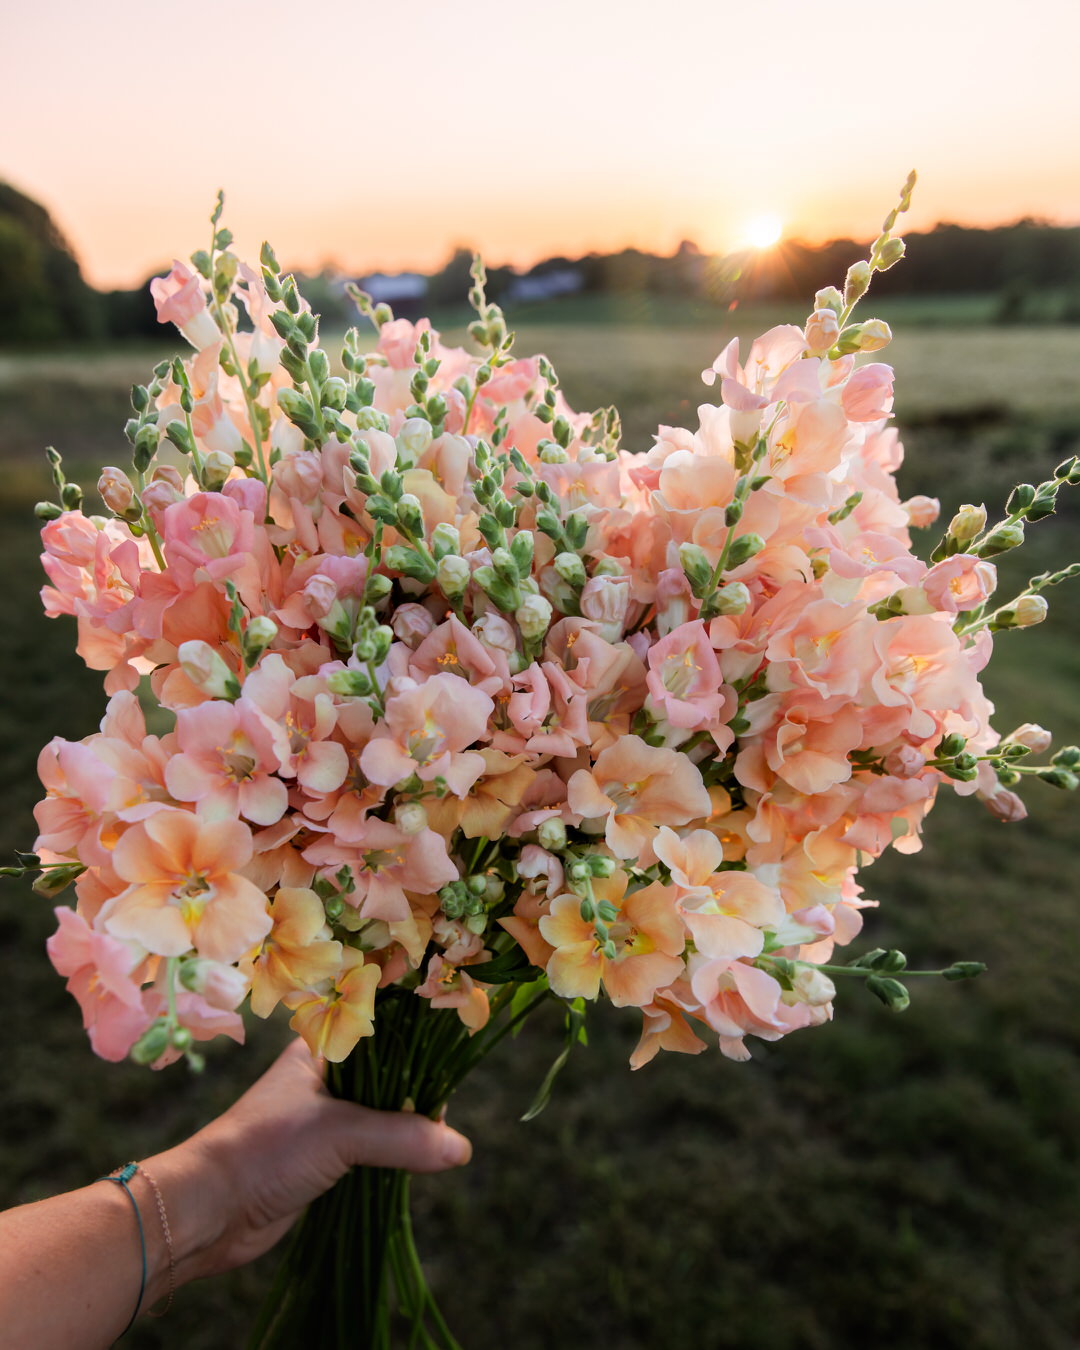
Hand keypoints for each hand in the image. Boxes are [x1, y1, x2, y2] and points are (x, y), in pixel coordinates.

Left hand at [144, 1038, 471, 1290]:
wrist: (208, 1212)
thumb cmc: (265, 1151)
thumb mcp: (340, 1134)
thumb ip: (402, 1136)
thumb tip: (459, 1148)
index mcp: (321, 1049)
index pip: (383, 1029)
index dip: (417, 1039)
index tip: (452, 1055)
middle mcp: (324, 1078)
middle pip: (389, 1073)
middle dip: (417, 1091)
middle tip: (443, 1110)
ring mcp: (324, 1119)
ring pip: (383, 1114)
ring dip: (406, 1128)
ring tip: (436, 1139)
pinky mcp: (324, 1158)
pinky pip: (373, 1148)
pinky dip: (394, 1155)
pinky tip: (415, 1162)